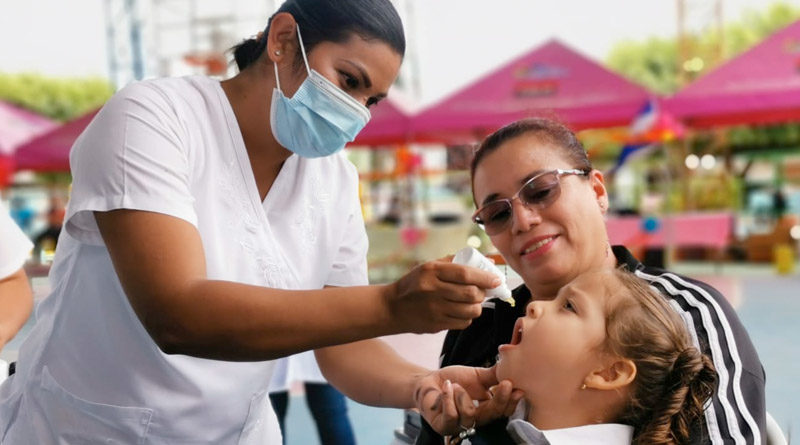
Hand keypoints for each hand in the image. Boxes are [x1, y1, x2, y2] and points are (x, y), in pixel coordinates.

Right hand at [386, 260, 500, 332]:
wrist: (391, 308)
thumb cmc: (414, 284)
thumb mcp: (428, 267)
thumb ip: (455, 262)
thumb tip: (487, 261)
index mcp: (432, 271)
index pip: (465, 274)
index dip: (485, 277)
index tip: (496, 279)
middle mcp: (433, 289)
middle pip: (471, 293)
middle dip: (482, 293)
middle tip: (482, 292)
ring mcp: (434, 309)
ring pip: (470, 310)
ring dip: (477, 307)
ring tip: (473, 302)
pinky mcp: (435, 325)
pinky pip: (463, 323)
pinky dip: (468, 317)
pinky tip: (462, 312)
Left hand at [414, 366, 524, 436]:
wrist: (429, 382)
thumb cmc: (453, 380)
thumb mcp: (477, 376)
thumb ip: (494, 375)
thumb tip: (512, 366)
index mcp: (486, 410)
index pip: (503, 411)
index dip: (511, 402)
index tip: (518, 389)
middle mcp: (475, 421)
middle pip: (492, 415)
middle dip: (500, 400)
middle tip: (505, 383)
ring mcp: (459, 426)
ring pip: (470, 415)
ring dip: (463, 395)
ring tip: (455, 385)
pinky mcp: (443, 427)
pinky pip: (451, 415)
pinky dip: (449, 397)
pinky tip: (447, 386)